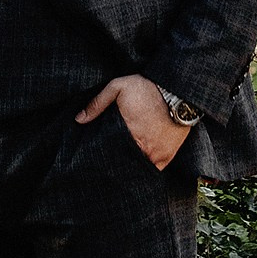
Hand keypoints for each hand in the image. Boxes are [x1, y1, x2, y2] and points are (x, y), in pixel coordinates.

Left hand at [76, 73, 191, 169]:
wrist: (178, 89)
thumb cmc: (147, 88)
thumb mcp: (118, 87)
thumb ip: (98, 103)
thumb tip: (79, 119)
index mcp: (127, 132)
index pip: (110, 153)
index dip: (103, 158)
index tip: (97, 159)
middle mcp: (142, 147)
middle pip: (124, 164)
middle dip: (116, 165)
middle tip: (108, 167)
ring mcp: (156, 154)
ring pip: (139, 169)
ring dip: (131, 168)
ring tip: (123, 169)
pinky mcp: (168, 155)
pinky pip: (155, 170)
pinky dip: (147, 169)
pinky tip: (139, 168)